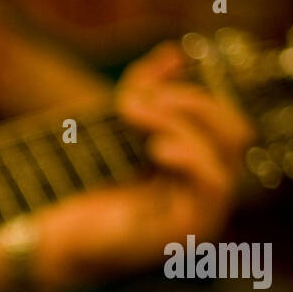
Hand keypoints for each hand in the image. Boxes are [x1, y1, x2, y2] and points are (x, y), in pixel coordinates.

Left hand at [31, 42, 255, 290]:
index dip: (197, 90)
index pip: (226, 119)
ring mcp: (205, 214)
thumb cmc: (86, 187)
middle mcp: (210, 192)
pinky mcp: (189, 232)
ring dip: (182, 121)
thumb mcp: (119, 127)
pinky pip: (214, 183)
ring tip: (134, 112)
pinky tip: (157, 147)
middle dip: (194, 102)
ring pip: (226, 151)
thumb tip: (174, 53)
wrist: (55, 238)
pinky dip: (191, 156)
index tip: (149, 81)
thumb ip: (147, 89)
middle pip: (237, 131)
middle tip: (143, 96)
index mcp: (201, 167)